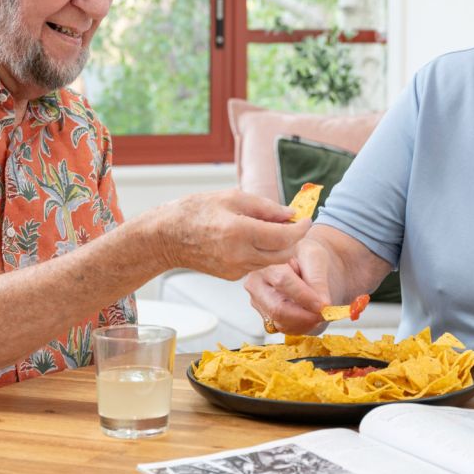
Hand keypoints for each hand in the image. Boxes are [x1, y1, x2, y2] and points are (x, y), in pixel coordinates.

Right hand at [149, 188, 309, 279]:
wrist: (167, 237)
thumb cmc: (195, 211)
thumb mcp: (232, 197)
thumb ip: (265, 206)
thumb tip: (290, 213)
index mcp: (239, 231)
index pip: (284, 236)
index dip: (301, 228)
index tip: (307, 219)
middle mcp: (239, 254)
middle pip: (284, 254)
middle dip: (294, 240)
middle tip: (294, 224)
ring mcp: (235, 268)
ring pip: (272, 262)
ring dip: (280, 247)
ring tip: (274, 228)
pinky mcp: (232, 276)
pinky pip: (257, 264)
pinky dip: (263, 252)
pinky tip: (254, 239)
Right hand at [244, 236, 336, 335]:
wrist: (311, 270)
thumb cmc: (310, 259)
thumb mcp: (316, 258)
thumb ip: (318, 279)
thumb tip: (322, 303)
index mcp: (265, 265)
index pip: (282, 281)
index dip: (303, 295)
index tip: (322, 304)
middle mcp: (257, 286)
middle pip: (278, 308)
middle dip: (304, 315)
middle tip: (323, 313)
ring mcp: (261, 305)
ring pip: (283, 322)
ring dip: (306, 321)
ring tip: (318, 309)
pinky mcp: (269, 319)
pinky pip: (286, 329)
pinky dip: (303, 325)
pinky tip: (310, 313)